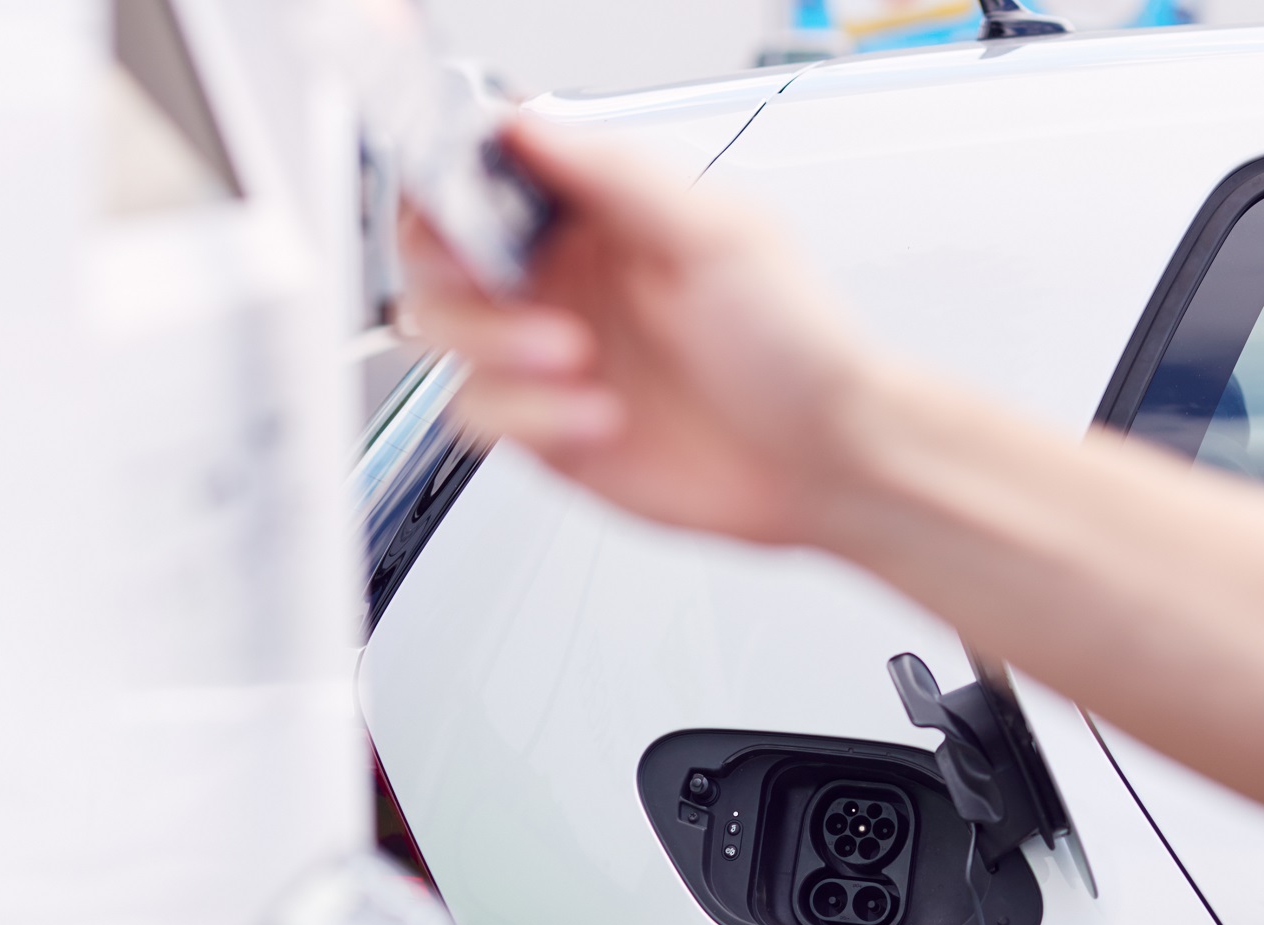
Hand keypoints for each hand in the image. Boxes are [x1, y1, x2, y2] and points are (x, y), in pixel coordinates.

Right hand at [397, 121, 881, 545]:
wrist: (825, 460)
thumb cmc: (800, 346)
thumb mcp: (719, 235)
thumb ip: (617, 174)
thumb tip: (530, 126)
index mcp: (599, 215)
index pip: (484, 175)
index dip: (448, 182)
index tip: (457, 205)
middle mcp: (565, 280)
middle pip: (439, 256)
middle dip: (457, 271)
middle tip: (507, 288)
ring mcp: (549, 357)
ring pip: (446, 337)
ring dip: (498, 346)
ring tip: (576, 358)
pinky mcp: (547, 428)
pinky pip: (481, 414)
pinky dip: (530, 415)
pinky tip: (599, 415)